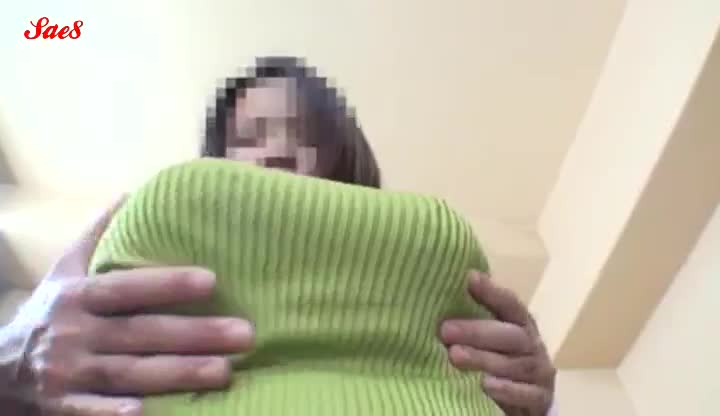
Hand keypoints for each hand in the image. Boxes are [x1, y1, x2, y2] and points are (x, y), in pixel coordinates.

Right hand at [7, 197, 254, 415]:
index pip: (128, 288)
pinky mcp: (63, 407)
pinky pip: (92, 412)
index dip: (167, 284)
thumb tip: (131, 193)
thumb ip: (96, 234)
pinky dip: (116, 414)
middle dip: (194, 334)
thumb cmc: (48, 313)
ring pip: (130, 374)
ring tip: (225, 372)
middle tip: (245, 334)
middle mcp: (76, 333)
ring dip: (177, 374)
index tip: (212, 280)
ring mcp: (69, 374)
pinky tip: (151, 413)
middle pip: (141, 333)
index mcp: (79, 296)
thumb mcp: (63, 270)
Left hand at [440, 272, 555, 415]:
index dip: (492, 291)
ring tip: (455, 356)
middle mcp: (532, 344)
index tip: (469, 279)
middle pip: (509, 335)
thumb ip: (475, 314)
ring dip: (483, 359)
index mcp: (520, 323)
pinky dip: (506, 390)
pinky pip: (525, 393)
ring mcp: (539, 371)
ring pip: (514, 365)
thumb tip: (448, 286)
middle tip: (445, 330)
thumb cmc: (501, 357)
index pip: (510, 304)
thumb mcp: (492, 335)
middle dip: (476, 331)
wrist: (526, 397)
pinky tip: (485, 386)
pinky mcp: (541, 398)